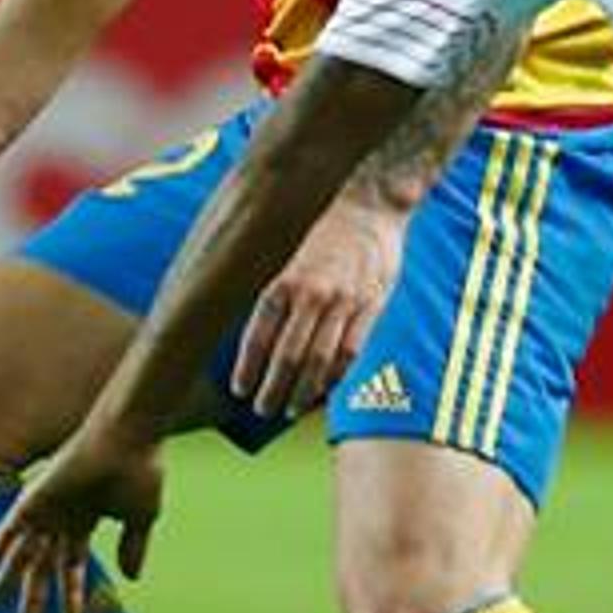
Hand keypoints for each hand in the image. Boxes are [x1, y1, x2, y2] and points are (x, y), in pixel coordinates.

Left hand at [0, 433, 165, 612]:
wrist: (129, 438)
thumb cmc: (140, 471)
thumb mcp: (141, 517)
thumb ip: (133, 547)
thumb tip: (130, 579)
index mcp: (85, 524)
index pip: (73, 571)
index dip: (70, 600)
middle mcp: (60, 519)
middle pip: (39, 570)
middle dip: (30, 601)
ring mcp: (45, 511)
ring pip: (19, 557)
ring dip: (3, 585)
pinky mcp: (33, 500)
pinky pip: (5, 532)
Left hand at [233, 191, 407, 419]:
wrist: (370, 203)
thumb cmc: (323, 228)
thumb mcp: (289, 252)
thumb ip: (276, 290)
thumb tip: (255, 331)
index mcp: (286, 279)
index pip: (260, 335)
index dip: (248, 367)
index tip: (240, 389)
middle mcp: (313, 293)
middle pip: (289, 356)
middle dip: (273, 389)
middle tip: (262, 409)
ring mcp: (344, 302)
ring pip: (320, 360)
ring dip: (303, 391)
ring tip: (290, 408)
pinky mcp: (372, 305)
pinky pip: (352, 351)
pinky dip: (336, 375)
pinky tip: (324, 389)